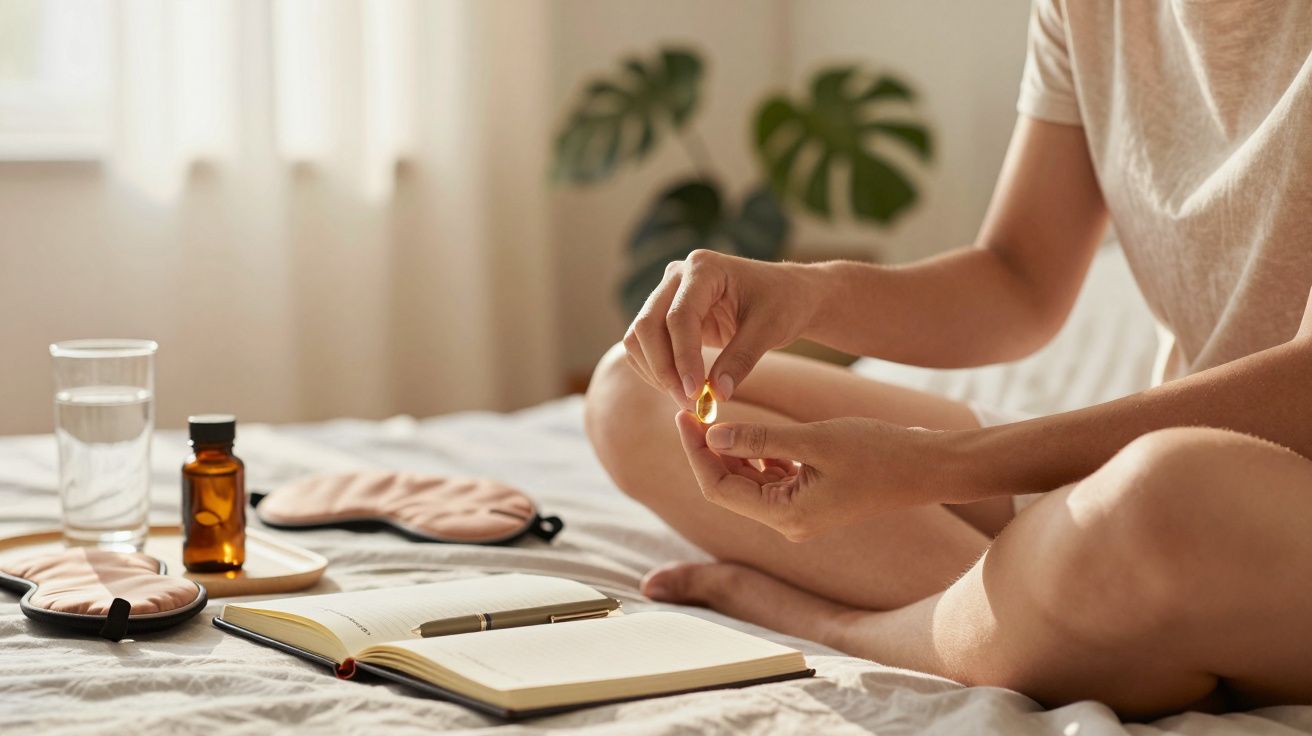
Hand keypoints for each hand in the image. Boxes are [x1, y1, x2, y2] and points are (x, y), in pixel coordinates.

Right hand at [623, 249, 815, 406]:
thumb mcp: (770, 329)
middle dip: (663, 369)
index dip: (683, 358)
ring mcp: (667, 294)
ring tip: (688, 399)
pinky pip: (644, 346)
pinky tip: (681, 388)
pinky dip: (655, 370)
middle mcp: (677, 276)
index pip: (678, 316)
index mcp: (704, 268)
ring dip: (656, 372)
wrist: (787, 294)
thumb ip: (741, 359)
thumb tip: (716, 395)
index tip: (695, 393)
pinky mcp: (666, 315)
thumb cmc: (784, 303)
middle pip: (647, 326)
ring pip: (638, 338)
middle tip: (689, 402)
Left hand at [673, 411, 963, 540]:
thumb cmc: (880, 452)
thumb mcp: (815, 439)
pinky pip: (771, 478)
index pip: (720, 488)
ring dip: (732, 450)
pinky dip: (758, 454)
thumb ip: (761, 438)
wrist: (929, 467)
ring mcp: (800, 513)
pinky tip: (753, 431)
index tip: (683, 415)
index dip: (696, 452)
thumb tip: (712, 435)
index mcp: (786, 515)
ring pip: (749, 481)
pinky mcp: (811, 500)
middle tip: (693, 409)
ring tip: (715, 414)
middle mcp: (788, 522)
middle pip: (730, 487)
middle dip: (709, 449)